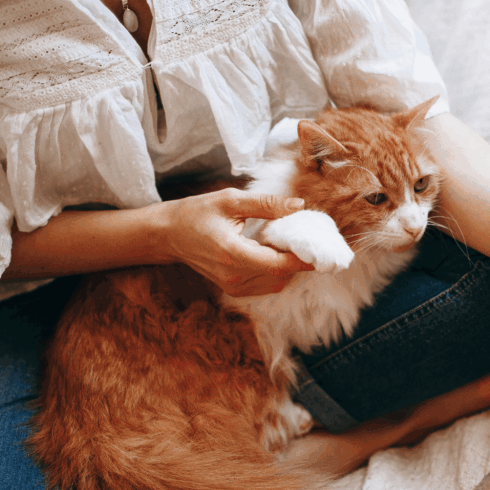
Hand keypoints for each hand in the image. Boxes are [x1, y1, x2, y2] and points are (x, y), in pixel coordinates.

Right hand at [161, 188, 314, 296]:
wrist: (169, 235)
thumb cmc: (197, 213)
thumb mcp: (231, 200)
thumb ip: (267, 204)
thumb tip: (299, 205)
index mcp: (233, 253)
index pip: (279, 264)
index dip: (304, 257)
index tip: (320, 245)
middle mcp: (234, 276)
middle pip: (282, 275)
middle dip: (299, 259)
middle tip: (309, 238)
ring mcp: (234, 286)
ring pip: (277, 283)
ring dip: (289, 266)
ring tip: (292, 243)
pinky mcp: (234, 289)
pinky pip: (267, 285)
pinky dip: (277, 271)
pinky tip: (275, 252)